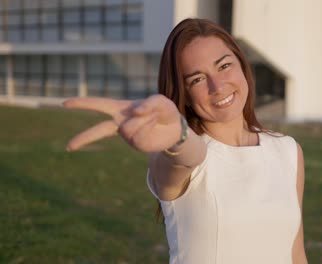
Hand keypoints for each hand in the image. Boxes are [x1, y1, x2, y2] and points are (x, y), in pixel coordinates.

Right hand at [63, 95, 181, 152]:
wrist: (176, 129)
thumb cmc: (164, 111)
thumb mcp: (160, 101)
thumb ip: (149, 102)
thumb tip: (135, 111)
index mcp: (121, 108)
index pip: (98, 104)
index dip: (82, 103)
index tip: (64, 103)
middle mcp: (121, 123)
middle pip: (98, 130)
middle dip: (84, 138)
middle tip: (68, 147)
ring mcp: (128, 135)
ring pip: (128, 127)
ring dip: (143, 120)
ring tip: (154, 116)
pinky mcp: (137, 145)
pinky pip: (138, 134)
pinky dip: (147, 126)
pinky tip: (154, 125)